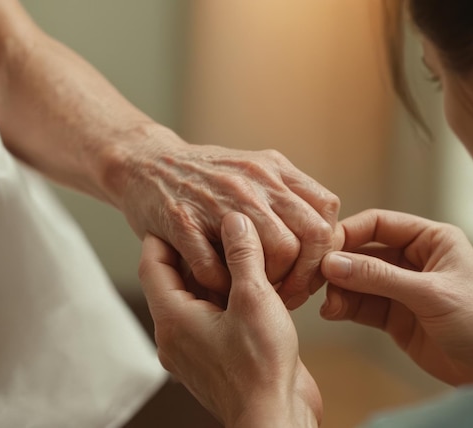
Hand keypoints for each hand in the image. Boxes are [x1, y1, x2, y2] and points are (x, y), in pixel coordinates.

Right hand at [118, 131, 339, 307]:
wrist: (145, 164)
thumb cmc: (205, 178)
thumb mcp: (253, 171)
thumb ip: (287, 197)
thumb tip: (323, 238)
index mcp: (274, 169)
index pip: (326, 212)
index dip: (326, 250)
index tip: (311, 271)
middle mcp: (254, 181)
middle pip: (311, 236)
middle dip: (306, 276)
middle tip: (288, 294)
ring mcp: (219, 200)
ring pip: (275, 252)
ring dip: (270, 284)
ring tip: (255, 293)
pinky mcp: (183, 220)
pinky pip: (216, 266)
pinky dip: (222, 284)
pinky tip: (219, 285)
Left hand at [139, 212, 321, 427]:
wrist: (275, 418)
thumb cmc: (260, 368)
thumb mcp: (253, 299)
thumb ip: (243, 255)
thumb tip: (235, 221)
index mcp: (173, 318)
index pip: (152, 264)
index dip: (161, 235)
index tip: (176, 213)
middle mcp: (177, 334)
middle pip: (174, 280)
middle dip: (193, 251)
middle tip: (212, 225)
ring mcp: (196, 347)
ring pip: (196, 298)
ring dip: (213, 274)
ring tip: (236, 250)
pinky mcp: (217, 356)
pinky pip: (213, 316)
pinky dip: (225, 297)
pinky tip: (251, 285)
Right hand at [320, 209, 472, 385]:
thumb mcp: (430, 294)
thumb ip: (380, 277)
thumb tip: (334, 263)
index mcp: (431, 240)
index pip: (380, 224)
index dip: (349, 233)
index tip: (324, 248)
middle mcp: (414, 259)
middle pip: (364, 251)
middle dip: (340, 264)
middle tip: (316, 278)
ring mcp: (402, 288)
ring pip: (358, 280)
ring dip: (339, 289)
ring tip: (328, 304)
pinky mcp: (395, 315)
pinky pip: (361, 304)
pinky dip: (344, 307)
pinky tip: (333, 312)